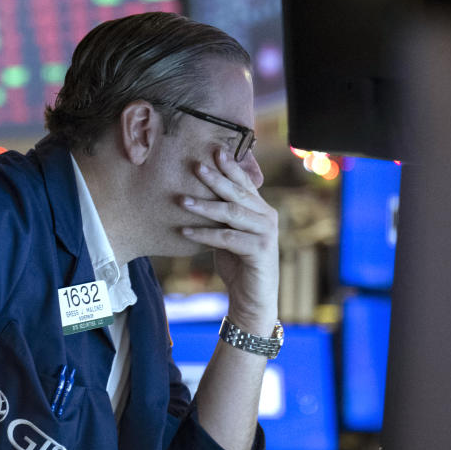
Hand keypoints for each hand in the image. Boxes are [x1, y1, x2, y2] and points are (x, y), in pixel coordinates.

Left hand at [180, 148, 278, 333]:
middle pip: (238, 193)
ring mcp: (266, 233)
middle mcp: (267, 217)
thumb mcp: (228, 235)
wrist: (253, 298)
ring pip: (233, 213)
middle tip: (196, 166)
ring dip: (206, 206)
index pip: (245, 183)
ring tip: (183, 200)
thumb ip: (222, 216)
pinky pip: (227, 238)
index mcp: (260, 209)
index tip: (214, 151)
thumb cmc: (238, 266)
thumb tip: (197, 196)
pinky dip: (205, 234)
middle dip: (216, 178)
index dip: (230, 166)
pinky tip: (186, 231)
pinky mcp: (260, 250)